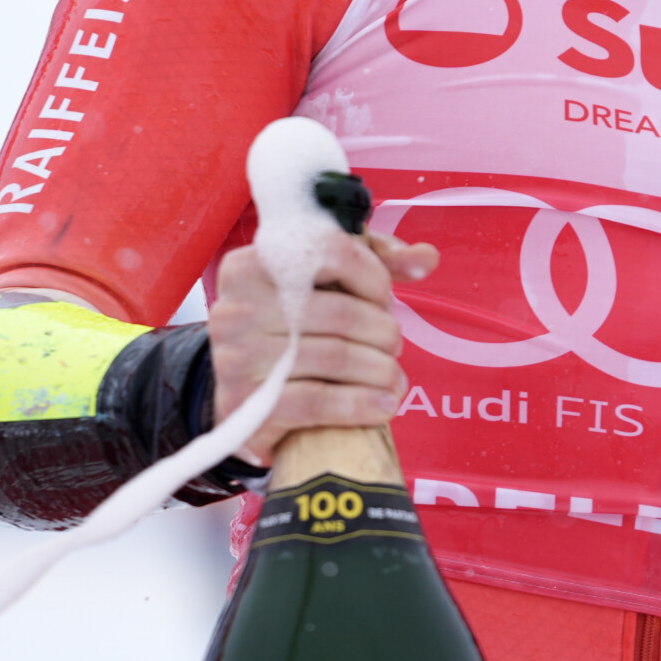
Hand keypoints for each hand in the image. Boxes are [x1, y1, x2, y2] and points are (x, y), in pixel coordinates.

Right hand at [207, 227, 438, 464]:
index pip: (329, 254)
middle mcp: (236, 306)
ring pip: (336, 357)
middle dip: (383, 331)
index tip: (385, 300)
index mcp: (251, 265)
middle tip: (394, 345)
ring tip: (394, 378)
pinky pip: (317, 402)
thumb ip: (374, 261)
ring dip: (381, 370)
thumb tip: (425, 258)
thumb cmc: (289, 328)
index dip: (373, 277)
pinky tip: (383, 406)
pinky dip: (361, 404)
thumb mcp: (323, 283)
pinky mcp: (246, 404)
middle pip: (340, 313)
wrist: (243, 397)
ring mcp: (236, 357)